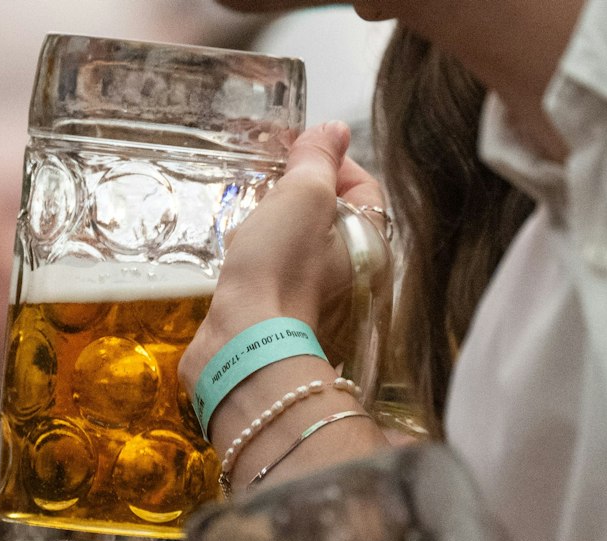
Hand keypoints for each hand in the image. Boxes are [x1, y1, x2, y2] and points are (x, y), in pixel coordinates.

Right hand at [181, 121, 386, 391]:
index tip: (297, 152)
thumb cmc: (280, 269)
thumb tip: (332, 130)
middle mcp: (352, 272)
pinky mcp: (281, 313)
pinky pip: (273, 271)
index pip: (363, 186)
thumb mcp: (303, 195)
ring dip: (272, 224)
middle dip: (296, 193)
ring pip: (298, 243)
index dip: (332, 161)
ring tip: (246, 212)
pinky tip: (235, 249)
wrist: (244, 344)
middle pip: (330, 215)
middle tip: (266, 179)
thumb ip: (317, 158)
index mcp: (371, 243)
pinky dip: (257, 255)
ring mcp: (316, 296)